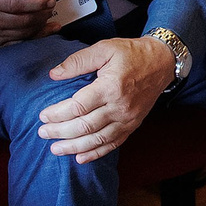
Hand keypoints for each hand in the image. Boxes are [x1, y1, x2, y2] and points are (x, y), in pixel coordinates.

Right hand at [0, 0, 55, 43]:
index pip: (16, 2)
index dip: (36, 1)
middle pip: (24, 19)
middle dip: (42, 12)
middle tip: (51, 4)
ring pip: (24, 31)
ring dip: (41, 23)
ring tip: (49, 14)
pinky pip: (20, 41)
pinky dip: (37, 35)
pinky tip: (48, 29)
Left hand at [37, 36, 174, 160]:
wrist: (162, 62)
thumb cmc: (131, 53)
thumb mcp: (104, 48)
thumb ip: (78, 61)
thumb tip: (54, 74)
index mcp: (110, 87)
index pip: (78, 107)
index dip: (58, 114)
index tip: (43, 116)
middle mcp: (119, 107)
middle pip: (85, 126)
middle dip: (60, 132)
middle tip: (43, 133)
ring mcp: (127, 119)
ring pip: (97, 139)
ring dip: (74, 147)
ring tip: (56, 149)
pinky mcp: (132, 125)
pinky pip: (113, 143)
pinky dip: (96, 153)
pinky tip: (80, 158)